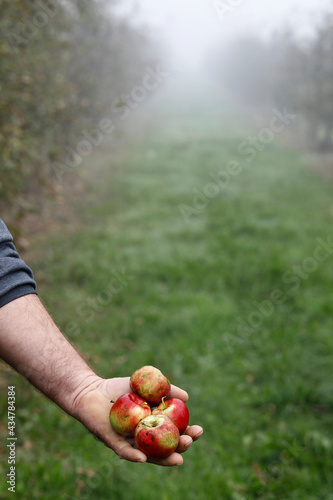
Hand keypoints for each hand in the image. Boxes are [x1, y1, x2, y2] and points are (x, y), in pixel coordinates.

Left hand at [70, 376, 202, 465]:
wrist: (92, 390)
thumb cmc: (119, 389)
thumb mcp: (147, 385)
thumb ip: (166, 390)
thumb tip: (187, 397)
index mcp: (152, 425)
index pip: (174, 432)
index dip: (188, 433)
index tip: (199, 430)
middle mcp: (143, 437)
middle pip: (165, 447)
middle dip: (180, 447)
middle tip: (189, 442)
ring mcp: (129, 442)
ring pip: (148, 454)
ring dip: (163, 458)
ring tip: (178, 458)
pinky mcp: (113, 442)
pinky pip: (124, 452)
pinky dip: (133, 456)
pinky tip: (143, 459)